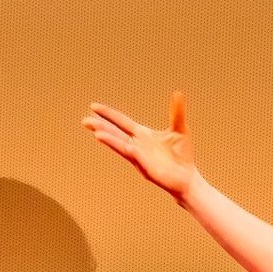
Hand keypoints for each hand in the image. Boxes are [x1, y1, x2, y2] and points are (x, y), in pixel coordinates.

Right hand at [83, 92, 197, 199]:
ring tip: (96, 132)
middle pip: (115, 133)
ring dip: (109, 139)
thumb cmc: (182, 155)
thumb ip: (176, 112)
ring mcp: (139, 156)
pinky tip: (123, 145)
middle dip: (100, 126)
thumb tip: (177, 93)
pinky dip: (127, 150)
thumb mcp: (180, 129)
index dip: (108, 114)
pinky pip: (134, 156)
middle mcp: (137, 145)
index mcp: (142, 134)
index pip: (121, 121)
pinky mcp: (146, 167)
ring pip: (120, 145)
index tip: (93, 106)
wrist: (188, 178)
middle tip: (85, 120)